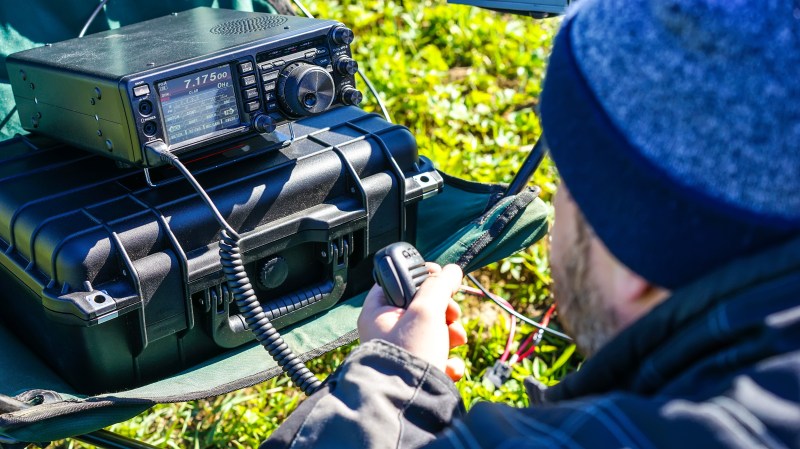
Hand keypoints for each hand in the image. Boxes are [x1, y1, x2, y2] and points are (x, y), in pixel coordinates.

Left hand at [358, 263, 467, 380]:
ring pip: (435, 332)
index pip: (399, 282)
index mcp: (378, 313)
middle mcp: (387, 333)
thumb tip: (451, 270)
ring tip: (455, 340)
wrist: (409, 405)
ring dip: (451, 334)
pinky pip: (439, 357)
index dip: (422, 276)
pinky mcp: (419, 373)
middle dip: (444, 311)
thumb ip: (439, 286)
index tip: (441, 275)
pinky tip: (449, 366)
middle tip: (451, 314)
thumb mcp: (425, 311)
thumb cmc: (409, 355)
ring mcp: (404, 354)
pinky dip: (449, 360)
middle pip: (423, 308)